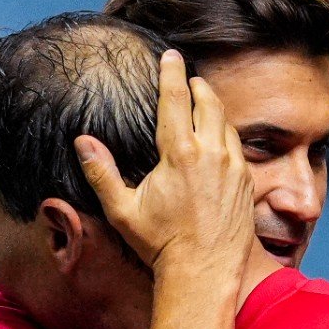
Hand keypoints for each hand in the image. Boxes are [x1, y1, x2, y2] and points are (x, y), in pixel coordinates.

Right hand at [75, 50, 255, 279]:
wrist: (204, 273)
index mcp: (180, 153)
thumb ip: (101, 172)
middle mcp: (211, 153)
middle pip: (208, 102)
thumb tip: (82, 141)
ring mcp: (233, 167)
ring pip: (226, 122)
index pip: (176, 98)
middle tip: (189, 76)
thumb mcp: (122, 210)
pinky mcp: (246, 183)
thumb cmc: (160, 245)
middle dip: (197, 85)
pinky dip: (226, 134)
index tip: (170, 55)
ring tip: (203, 101)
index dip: (172, 72)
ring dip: (214, 107)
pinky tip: (218, 138)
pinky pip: (238, 147)